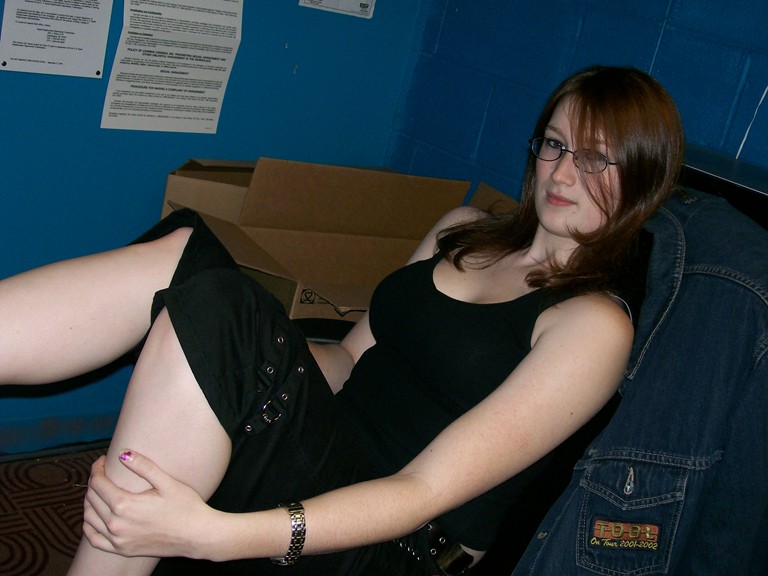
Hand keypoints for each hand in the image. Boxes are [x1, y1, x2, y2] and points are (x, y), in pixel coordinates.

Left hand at [83, 450, 214, 558]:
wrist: (197, 535)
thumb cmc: (186, 506)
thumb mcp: (167, 482)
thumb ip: (143, 467)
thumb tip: (122, 453)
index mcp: (125, 505)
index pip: (98, 483)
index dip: (97, 468)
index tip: (102, 460)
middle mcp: (116, 524)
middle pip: (91, 498)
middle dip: (94, 481)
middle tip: (103, 472)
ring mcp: (118, 540)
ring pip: (89, 518)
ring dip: (89, 501)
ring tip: (99, 490)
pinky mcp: (122, 550)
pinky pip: (94, 539)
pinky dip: (89, 526)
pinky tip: (95, 517)